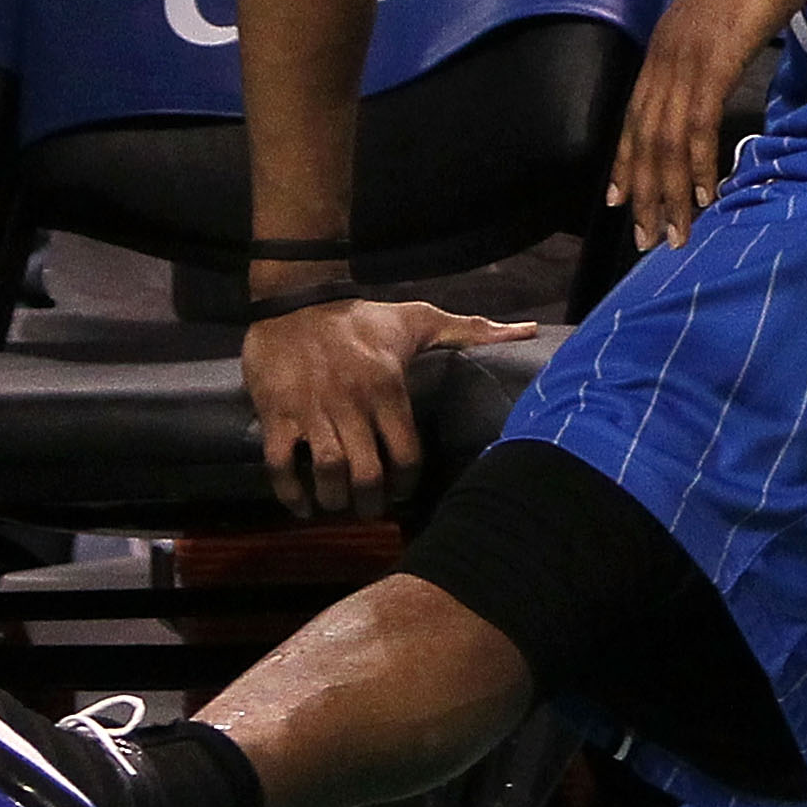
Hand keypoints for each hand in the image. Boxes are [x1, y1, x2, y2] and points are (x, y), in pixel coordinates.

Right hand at [242, 297, 537, 518]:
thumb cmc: (363, 316)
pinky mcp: (277, 413)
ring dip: (334, 500)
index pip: (407, 455)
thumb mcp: (420, 319)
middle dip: (370, 503)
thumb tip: (528, 330)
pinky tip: (302, 504)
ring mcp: (312, 410)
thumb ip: (473, 330)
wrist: (297, 297)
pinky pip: (281, 464)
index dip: (407, 484)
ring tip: (338, 505)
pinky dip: (290, 493)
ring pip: (328, 473)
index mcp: (389, 387)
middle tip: (370, 509)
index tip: (401, 493)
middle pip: (368, 474)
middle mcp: (352, 403)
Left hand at [608, 0, 805, 251]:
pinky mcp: (713, 64)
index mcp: (662, 48)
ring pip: (665, 141)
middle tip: (645, 237)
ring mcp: (685, 61)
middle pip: (643, 138)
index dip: (625, 162)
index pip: (633, 117)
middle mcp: (663, 58)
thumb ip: (709, 50)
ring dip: (669, 192)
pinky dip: (697, 165)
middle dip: (643, 192)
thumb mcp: (720, 19)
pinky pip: (697, 126)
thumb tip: (713, 76)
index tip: (620, 201)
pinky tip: (704, 195)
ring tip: (674, 232)